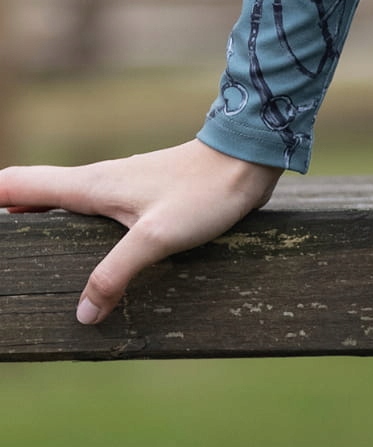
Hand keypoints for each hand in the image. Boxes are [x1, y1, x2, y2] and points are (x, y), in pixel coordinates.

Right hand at [0, 138, 283, 324]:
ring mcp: (118, 187)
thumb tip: (81, 314)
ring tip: (23, 246)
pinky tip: (77, 249)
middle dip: (8, 211)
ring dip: (37, 215)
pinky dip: (68, 223)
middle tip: (3, 250)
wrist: (246, 159)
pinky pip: (88, 211)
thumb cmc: (203, 192)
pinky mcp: (138, 197)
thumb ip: (115, 274)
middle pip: (34, 192)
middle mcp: (97, 181)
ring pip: (62, 200)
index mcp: (91, 184)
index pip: (21, 184)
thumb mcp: (156, 238)